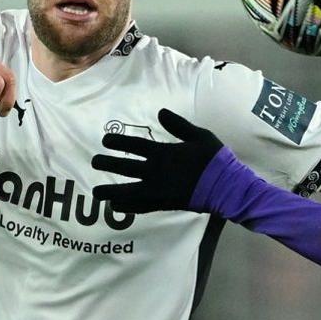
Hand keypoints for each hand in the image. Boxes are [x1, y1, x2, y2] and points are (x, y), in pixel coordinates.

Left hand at [92, 109, 224, 211]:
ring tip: (96, 192)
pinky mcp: (163, 204)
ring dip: (109, 191)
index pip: (134, 145)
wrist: (225, 187)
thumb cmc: (214, 159)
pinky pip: (140, 206)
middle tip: (94, 162)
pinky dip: (127, 207)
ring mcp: (157, 190)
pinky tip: (116, 207)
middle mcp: (155, 171)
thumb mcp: (199, 135)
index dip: (117, 142)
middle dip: (107, 164)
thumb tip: (160, 112)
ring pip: (126, 191)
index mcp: (163, 152)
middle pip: (124, 167)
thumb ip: (178, 125)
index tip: (105, 141)